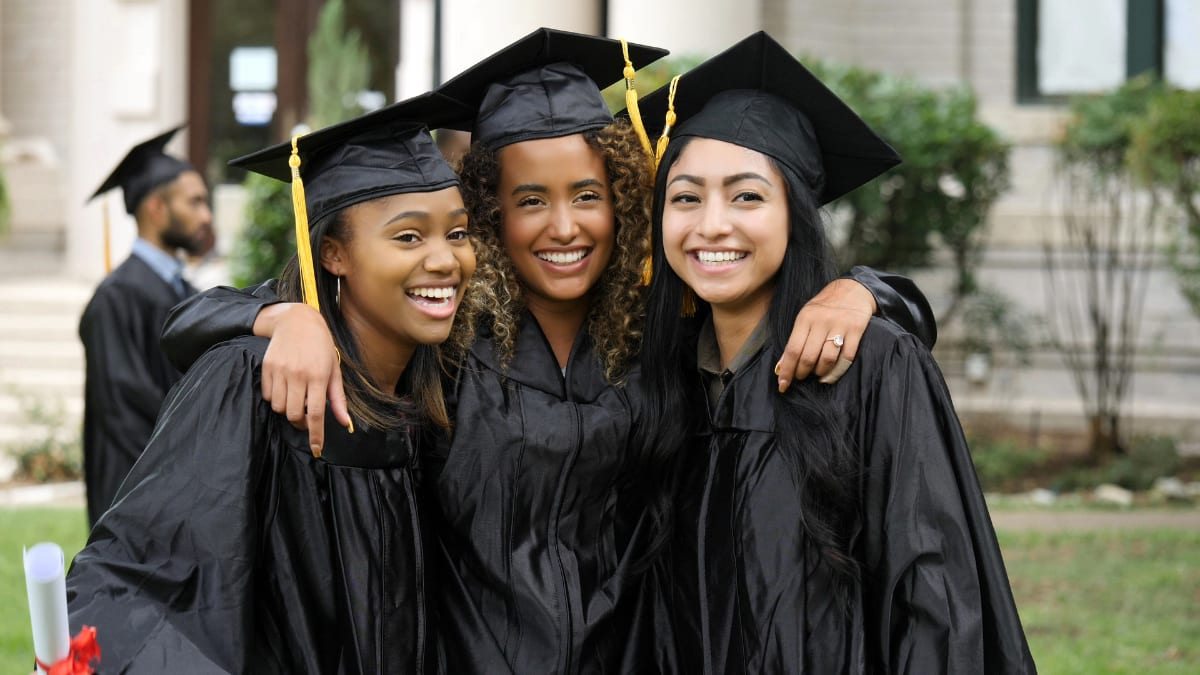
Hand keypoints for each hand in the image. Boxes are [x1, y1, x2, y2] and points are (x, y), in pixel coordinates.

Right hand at [257, 304, 349, 455]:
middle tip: (305, 416)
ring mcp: (280, 371)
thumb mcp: (334, 370)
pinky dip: (274, 399)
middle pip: (293, 414)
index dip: (315, 435)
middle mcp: (298, 375)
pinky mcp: (266, 367)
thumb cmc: (320, 347)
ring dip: (286, 410)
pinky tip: (284, 389)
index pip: (315, 414)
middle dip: (300, 422)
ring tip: (295, 399)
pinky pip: (267, 396)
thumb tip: (344, 423)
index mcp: (318, 376)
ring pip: (278, 408)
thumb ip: (338, 399)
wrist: (297, 321)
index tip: (316, 449)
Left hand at [775, 278, 876, 390]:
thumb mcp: (806, 316)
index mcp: (805, 318)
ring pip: (827, 359)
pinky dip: (838, 370)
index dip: (787, 370)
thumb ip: (795, 340)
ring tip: (817, 374)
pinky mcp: (856, 330)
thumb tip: (781, 366)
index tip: (783, 385)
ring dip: (820, 373)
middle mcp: (822, 321)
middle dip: (802, 373)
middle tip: (802, 377)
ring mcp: (840, 326)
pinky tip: (831, 373)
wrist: (853, 289)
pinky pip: (846, 357)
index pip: (793, 349)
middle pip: (808, 357)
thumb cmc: (825, 306)